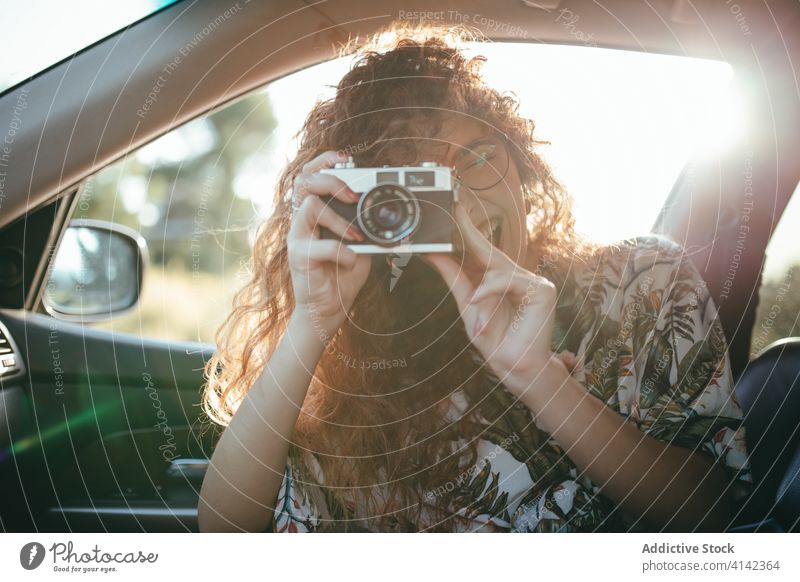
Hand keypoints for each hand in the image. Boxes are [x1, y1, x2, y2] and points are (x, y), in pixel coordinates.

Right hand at [287, 151, 370, 334]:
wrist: (328, 309)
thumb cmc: (342, 275)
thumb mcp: (361, 245)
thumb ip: (367, 226)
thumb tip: (388, 211)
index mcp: (315, 212)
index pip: (311, 174)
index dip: (325, 161)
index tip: (346, 158)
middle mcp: (302, 221)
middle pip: (304, 181)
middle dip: (331, 181)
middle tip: (353, 196)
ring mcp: (297, 238)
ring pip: (310, 207)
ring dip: (338, 220)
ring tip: (357, 237)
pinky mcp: (298, 258)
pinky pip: (320, 246)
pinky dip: (342, 251)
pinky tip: (351, 261)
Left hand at [424, 202, 556, 396]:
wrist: (512, 367)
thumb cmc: (494, 340)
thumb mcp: (467, 306)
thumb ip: (454, 279)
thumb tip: (434, 254)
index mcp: (501, 279)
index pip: (482, 251)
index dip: (467, 231)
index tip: (453, 210)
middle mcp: (518, 276)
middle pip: (491, 251)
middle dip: (470, 232)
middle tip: (453, 211)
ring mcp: (533, 281)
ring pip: (498, 270)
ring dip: (481, 291)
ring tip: (473, 308)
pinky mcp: (542, 290)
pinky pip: (510, 281)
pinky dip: (491, 291)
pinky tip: (479, 303)